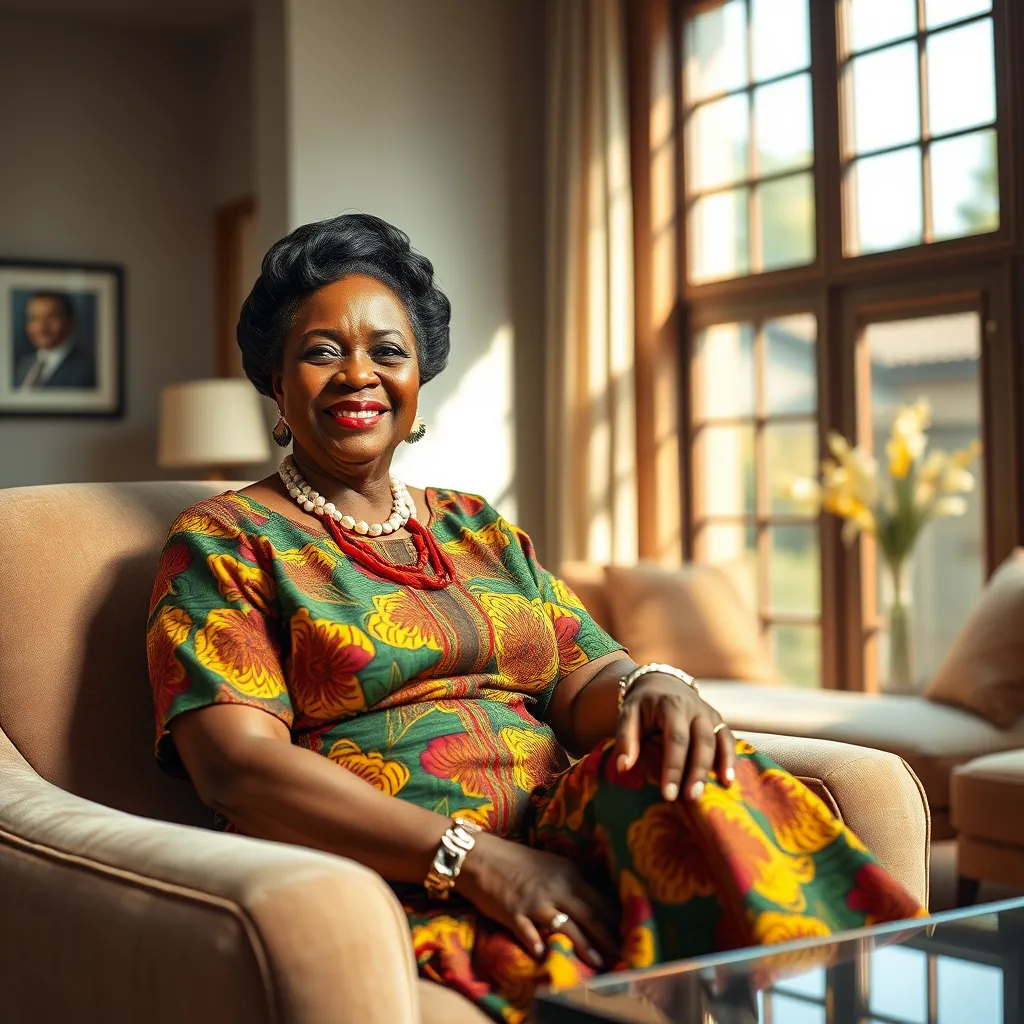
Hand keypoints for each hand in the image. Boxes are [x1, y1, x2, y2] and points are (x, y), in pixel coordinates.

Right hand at [455, 832, 618, 967]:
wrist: (481, 856)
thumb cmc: (516, 860)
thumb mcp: (551, 864)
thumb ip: (572, 880)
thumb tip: (595, 899)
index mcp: (568, 873)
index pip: (599, 899)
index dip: (616, 918)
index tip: (630, 933)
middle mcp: (556, 887)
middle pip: (590, 915)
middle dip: (609, 937)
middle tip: (624, 954)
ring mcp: (535, 902)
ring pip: (567, 927)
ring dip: (585, 947)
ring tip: (600, 963)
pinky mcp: (514, 913)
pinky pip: (530, 933)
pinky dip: (538, 945)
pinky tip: (545, 956)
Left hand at [613, 673, 735, 802]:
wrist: (660, 681)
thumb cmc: (642, 703)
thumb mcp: (628, 713)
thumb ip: (625, 739)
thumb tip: (623, 768)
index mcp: (672, 705)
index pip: (676, 739)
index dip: (673, 768)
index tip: (668, 794)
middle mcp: (695, 708)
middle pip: (702, 741)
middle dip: (697, 772)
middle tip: (690, 798)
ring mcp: (709, 713)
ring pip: (718, 740)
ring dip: (717, 767)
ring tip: (713, 792)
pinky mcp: (717, 721)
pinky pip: (728, 739)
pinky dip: (730, 758)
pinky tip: (729, 780)